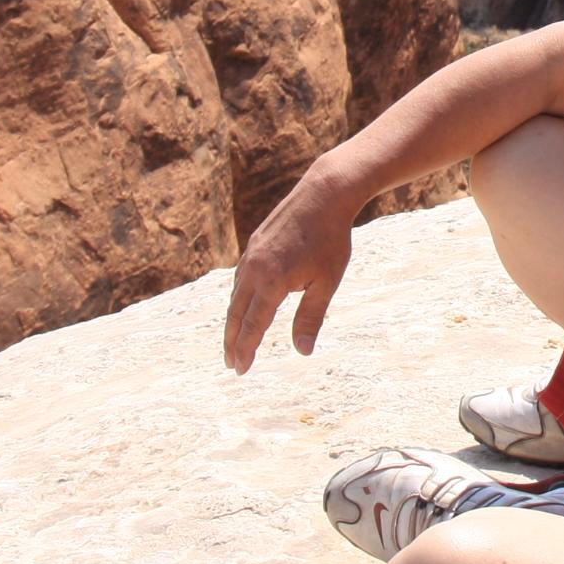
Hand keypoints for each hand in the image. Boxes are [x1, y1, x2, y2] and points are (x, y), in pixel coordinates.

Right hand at [222, 162, 360, 373]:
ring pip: (235, 295)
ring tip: (236, 339)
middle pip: (236, 313)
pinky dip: (239, 297)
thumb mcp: (326, 283)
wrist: (324, 194)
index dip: (246, 350)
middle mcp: (254, 269)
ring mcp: (251, 254)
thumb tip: (302, 352)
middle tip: (232, 363)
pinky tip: (246, 304)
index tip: (241, 370)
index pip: (253, 325)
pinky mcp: (254, 244)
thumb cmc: (331, 240)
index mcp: (271, 282)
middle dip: (232, 340)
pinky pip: (241, 278)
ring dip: (234, 320)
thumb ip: (310, 318)